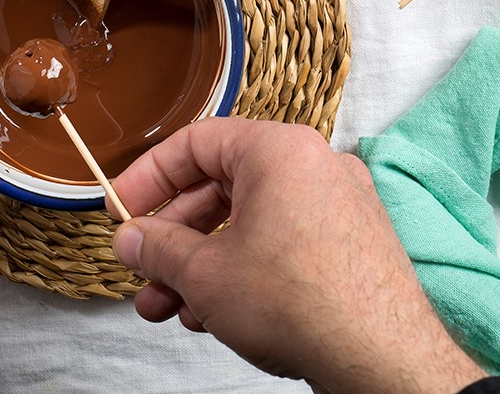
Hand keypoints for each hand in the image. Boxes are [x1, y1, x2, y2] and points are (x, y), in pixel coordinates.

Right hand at [111, 118, 484, 393]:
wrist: (379, 355)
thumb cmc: (303, 302)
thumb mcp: (206, 274)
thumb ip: (159, 248)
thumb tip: (131, 239)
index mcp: (279, 150)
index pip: (196, 143)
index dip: (147, 177)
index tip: (120, 209)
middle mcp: (314, 165)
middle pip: (221, 187)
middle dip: (173, 237)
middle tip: (141, 270)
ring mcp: (338, 204)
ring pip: (249, 223)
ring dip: (201, 264)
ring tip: (168, 307)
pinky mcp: (350, 243)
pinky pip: (281, 244)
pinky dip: (243, 270)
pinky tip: (214, 314)